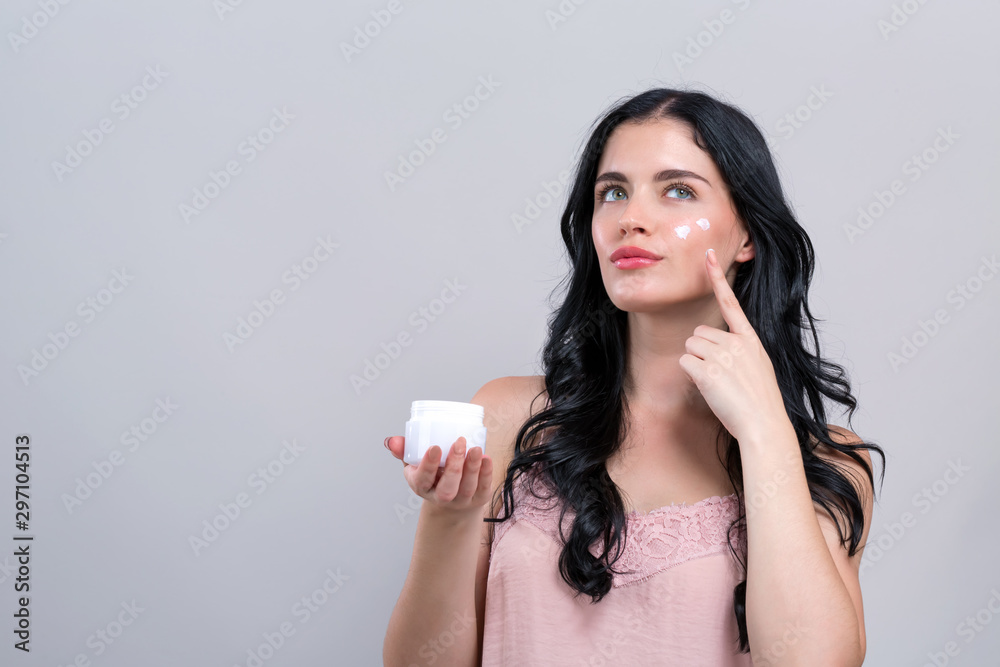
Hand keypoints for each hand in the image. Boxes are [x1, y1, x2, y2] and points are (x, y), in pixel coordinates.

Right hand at [384, 436, 492, 515]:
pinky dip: (486, 474)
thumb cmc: (432, 474)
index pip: (422, 479)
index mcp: (422, 486)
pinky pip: (483, 488)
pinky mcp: (478, 498)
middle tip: (459, 442)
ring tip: (475, 449)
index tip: (435, 447)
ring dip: (472, 468)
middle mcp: (441, 497)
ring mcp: (461, 500)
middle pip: (447, 489)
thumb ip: (404, 449)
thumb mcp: (414, 462)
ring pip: (467, 488)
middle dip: (453, 467)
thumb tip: (392, 441)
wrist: (452, 498)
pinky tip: (487, 458)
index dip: (428, 465)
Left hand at [677, 248, 788, 442]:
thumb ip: (738, 353)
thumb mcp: (757, 368)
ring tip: (717, 382)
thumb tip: (713, 351)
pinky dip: (691, 376)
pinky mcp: (707, 372)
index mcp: (751, 340)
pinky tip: (709, 388)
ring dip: (696, 363)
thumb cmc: (760, 403)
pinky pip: (685, 363)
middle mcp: (736, 343)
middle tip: (718, 375)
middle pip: (698, 333)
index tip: (708, 255)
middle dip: (701, 352)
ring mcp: (722, 356)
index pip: (731, 303)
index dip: (717, 277)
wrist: (765, 426)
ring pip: (690, 347)